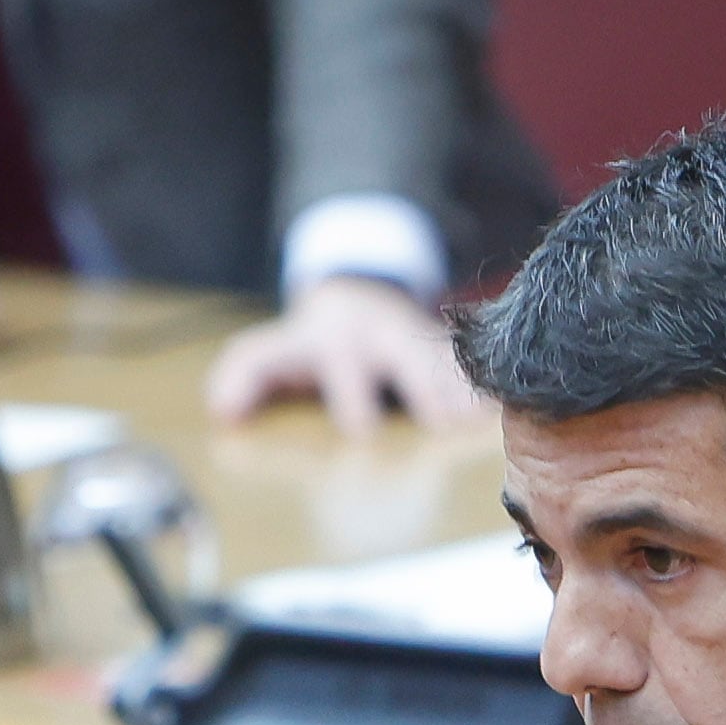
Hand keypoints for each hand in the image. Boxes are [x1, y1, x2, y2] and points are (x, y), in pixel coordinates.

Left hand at [205, 275, 483, 437]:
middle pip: (407, 355)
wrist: (354, 296)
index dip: (353, 393)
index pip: (342, 365)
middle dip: (423, 384)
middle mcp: (381, 333)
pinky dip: (485, 386)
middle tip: (443, 421)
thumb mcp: (268, 352)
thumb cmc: (307, 343)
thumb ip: (243, 378)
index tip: (363, 428)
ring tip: (486, 418)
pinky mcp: (444, 348)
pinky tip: (501, 412)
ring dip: (467, 386)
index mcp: (335, 339)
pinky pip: (469, 365)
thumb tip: (223, 410)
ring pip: (446, 358)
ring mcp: (416, 337)